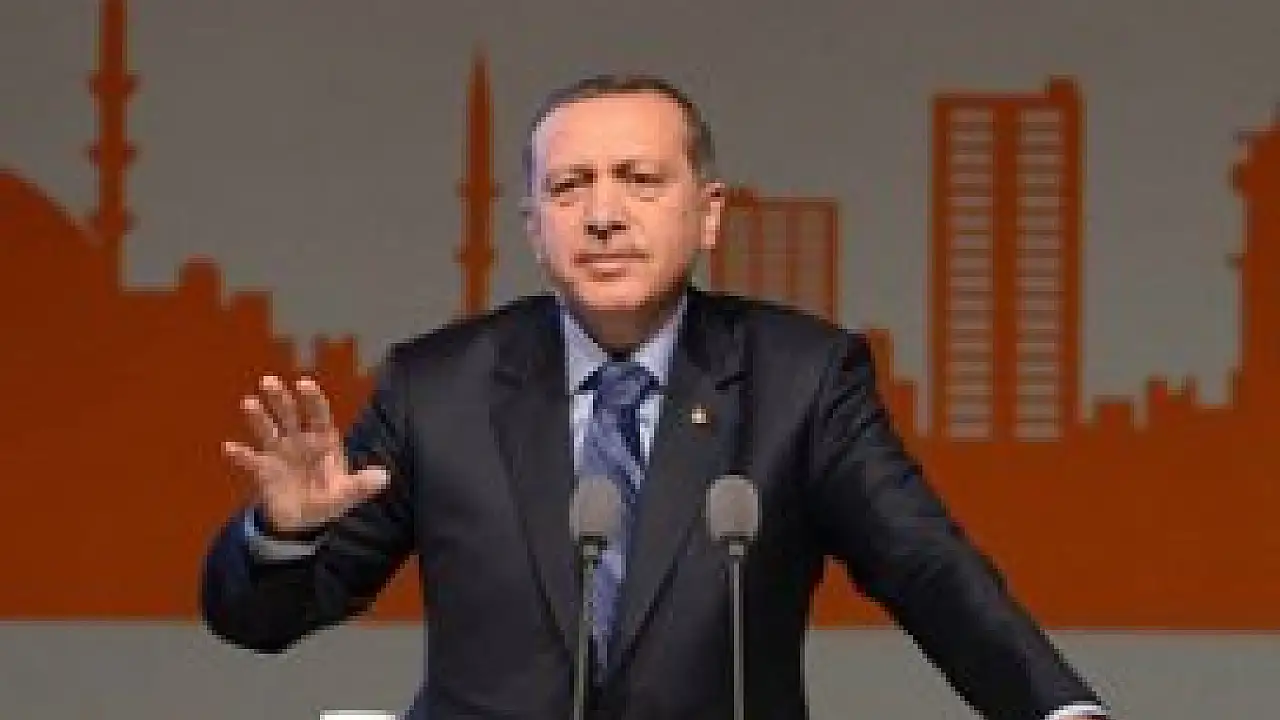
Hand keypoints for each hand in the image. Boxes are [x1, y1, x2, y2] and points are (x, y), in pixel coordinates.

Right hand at [223, 375, 390, 533]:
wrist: (303, 522)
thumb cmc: (328, 500)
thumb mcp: (347, 495)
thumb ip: (362, 485)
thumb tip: (384, 476)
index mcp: (323, 442)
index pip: (318, 416)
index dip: (312, 400)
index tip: (305, 382)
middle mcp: (300, 442)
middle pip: (290, 416)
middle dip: (281, 399)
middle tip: (270, 381)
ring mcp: (280, 454)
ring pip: (269, 431)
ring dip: (258, 418)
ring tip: (248, 402)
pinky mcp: (264, 472)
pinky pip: (251, 461)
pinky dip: (241, 455)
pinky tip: (230, 448)